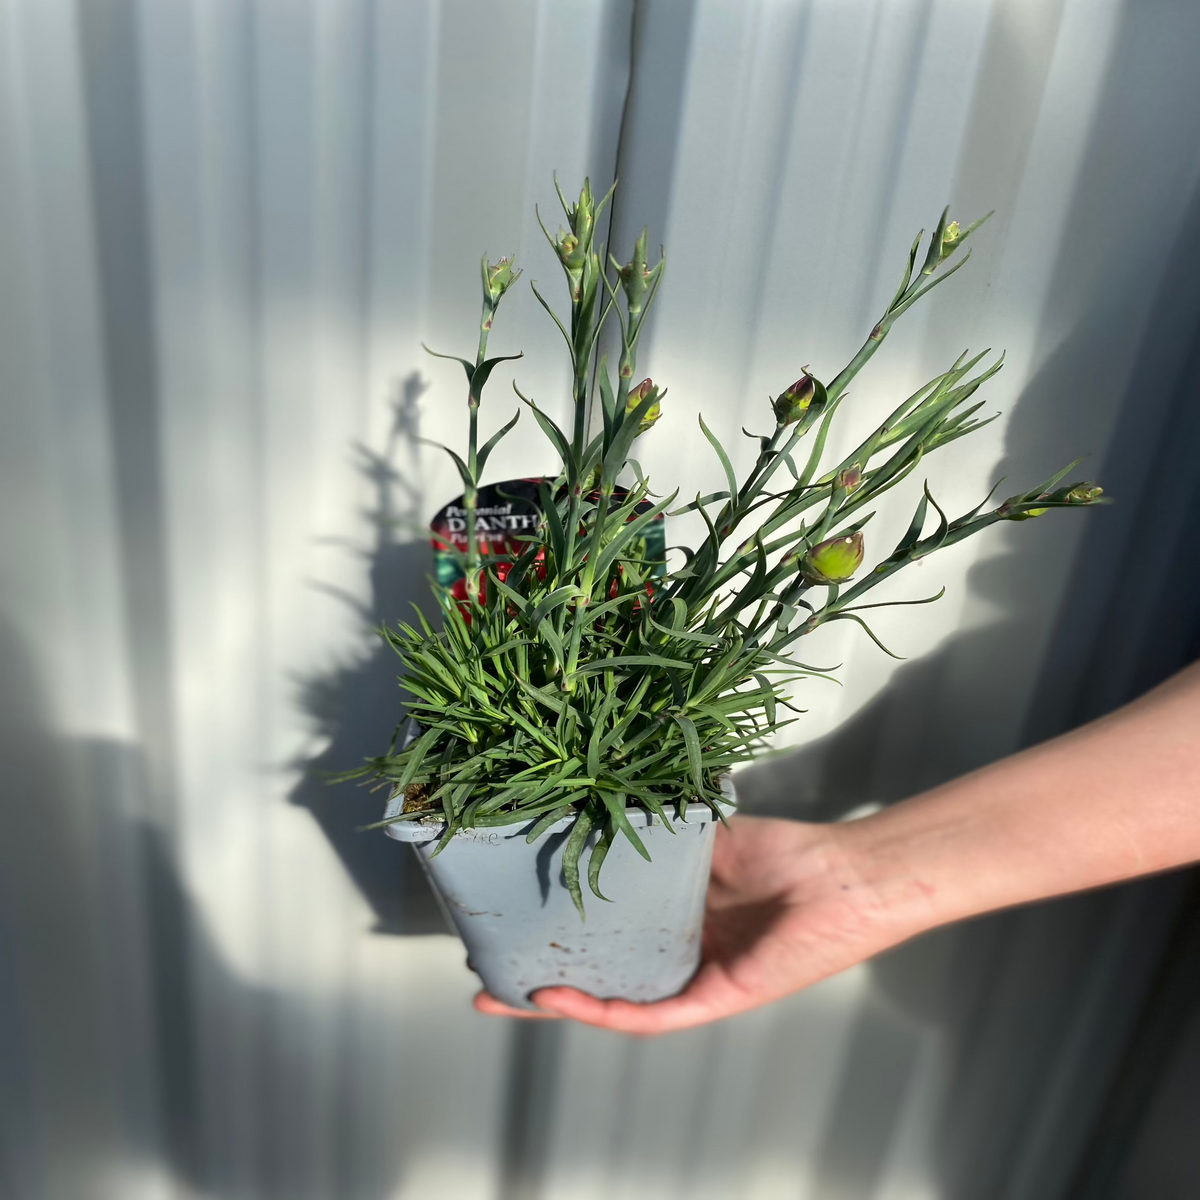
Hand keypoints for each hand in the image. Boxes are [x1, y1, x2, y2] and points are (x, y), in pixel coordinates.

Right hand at [473, 813, 912, 1033]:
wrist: (840, 875)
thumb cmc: (782, 853)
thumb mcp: (701, 841)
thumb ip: (653, 843)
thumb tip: (592, 814)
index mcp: (675, 920)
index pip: (605, 935)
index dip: (556, 934)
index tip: (508, 922)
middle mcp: (679, 956)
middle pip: (599, 977)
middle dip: (539, 983)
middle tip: (485, 977)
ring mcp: (694, 981)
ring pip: (613, 1002)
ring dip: (556, 1004)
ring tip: (504, 995)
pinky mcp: (714, 999)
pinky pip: (649, 1014)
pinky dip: (602, 1009)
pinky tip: (560, 998)